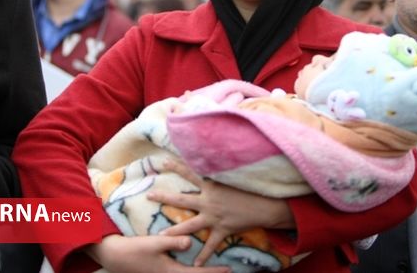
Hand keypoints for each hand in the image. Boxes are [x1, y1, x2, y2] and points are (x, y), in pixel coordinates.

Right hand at [84, 234, 229, 272]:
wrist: (114, 257)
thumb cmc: (135, 250)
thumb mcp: (155, 243)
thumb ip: (173, 242)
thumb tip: (191, 242)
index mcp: (171, 272)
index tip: (229, 270)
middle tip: (226, 270)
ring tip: (213, 268)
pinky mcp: (159, 271)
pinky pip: (178, 272)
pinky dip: (188, 270)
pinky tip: (191, 265)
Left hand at [147, 159, 292, 266]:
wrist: (266, 204)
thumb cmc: (253, 185)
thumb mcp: (235, 173)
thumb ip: (222, 168)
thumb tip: (215, 154)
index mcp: (212, 185)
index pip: (190, 173)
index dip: (176, 166)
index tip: (163, 161)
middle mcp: (209, 201)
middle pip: (182, 199)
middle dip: (164, 197)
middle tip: (149, 195)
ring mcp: (214, 217)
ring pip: (190, 225)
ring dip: (175, 231)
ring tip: (161, 236)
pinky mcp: (222, 230)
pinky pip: (211, 245)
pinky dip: (204, 255)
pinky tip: (196, 264)